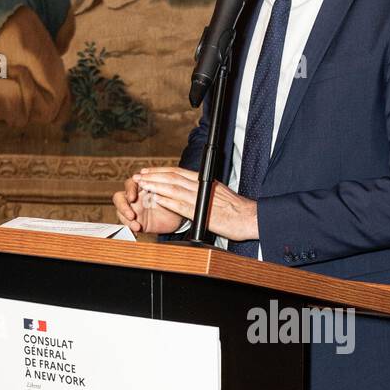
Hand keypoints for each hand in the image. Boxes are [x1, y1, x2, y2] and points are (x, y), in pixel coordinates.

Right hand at [112, 173, 182, 235]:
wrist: (179, 218)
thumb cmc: (174, 201)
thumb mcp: (169, 195)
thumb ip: (160, 190)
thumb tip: (153, 186)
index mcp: (143, 186)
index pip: (130, 184)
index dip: (129, 190)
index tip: (133, 198)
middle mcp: (135, 197)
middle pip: (119, 197)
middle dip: (122, 206)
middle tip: (131, 215)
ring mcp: (133, 209)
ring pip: (120, 211)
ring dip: (126, 219)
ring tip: (136, 226)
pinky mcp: (135, 221)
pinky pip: (127, 224)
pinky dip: (130, 227)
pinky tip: (137, 229)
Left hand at [134, 167, 258, 242]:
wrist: (251, 218)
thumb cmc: (238, 210)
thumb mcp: (219, 195)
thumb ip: (203, 193)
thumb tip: (191, 193)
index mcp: (205, 181)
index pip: (179, 172)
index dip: (161, 171)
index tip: (149, 171)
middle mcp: (202, 187)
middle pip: (173, 177)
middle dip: (153, 176)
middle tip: (139, 176)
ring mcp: (201, 199)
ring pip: (174, 188)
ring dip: (156, 185)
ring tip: (143, 184)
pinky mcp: (203, 212)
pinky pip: (182, 205)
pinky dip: (168, 201)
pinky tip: (157, 199)